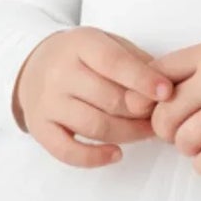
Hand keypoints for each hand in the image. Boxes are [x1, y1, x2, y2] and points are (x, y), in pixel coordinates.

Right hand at [13, 26, 173, 167]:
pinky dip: (94, 158)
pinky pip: (67, 151)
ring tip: (148, 132)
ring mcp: (47, 102)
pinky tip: (116, 153)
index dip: (143, 79)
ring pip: (94, 127)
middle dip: (141, 112)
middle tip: (162, 117)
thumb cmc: (83, 55)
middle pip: (109, 100)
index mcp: (80, 45)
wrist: (34, 64)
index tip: (167, 92)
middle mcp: (60, 73)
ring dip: (128, 134)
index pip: (114, 63)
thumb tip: (166, 87)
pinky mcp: (39, 127)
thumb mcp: (108, 43)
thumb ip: (136, 60)